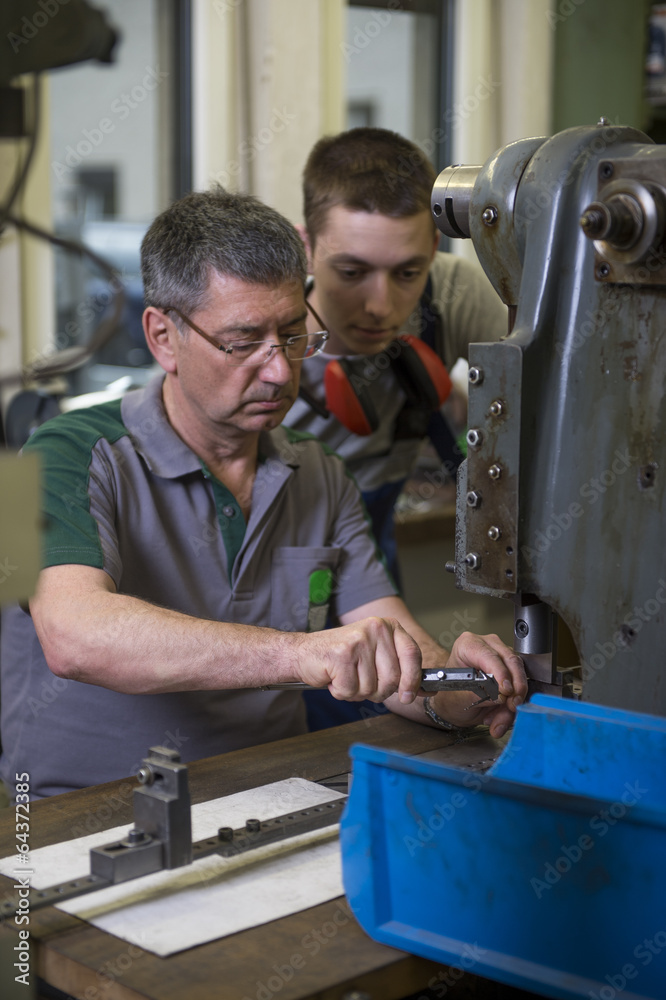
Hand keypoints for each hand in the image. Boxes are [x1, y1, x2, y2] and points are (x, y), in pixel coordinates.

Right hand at [297, 617, 421, 703]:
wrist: (303, 652)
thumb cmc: (340, 657)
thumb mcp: (375, 656)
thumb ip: (399, 669)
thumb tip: (426, 690)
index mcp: (387, 626)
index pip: (412, 654)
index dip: (412, 680)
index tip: (408, 696)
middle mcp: (375, 628)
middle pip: (392, 678)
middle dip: (377, 691)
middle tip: (361, 682)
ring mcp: (359, 640)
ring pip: (372, 688)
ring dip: (357, 692)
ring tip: (345, 677)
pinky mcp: (342, 654)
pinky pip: (352, 691)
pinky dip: (341, 692)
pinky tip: (334, 678)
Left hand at [429, 631, 526, 738]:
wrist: (454, 702)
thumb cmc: (452, 695)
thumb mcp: (460, 698)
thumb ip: (482, 695)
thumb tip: (502, 697)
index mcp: (468, 645)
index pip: (489, 655)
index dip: (500, 673)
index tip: (506, 690)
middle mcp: (488, 646)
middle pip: (511, 662)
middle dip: (515, 688)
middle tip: (512, 706)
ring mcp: (503, 657)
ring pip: (520, 677)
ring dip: (513, 702)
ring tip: (499, 720)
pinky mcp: (513, 671)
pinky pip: (521, 688)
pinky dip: (513, 706)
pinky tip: (501, 717)